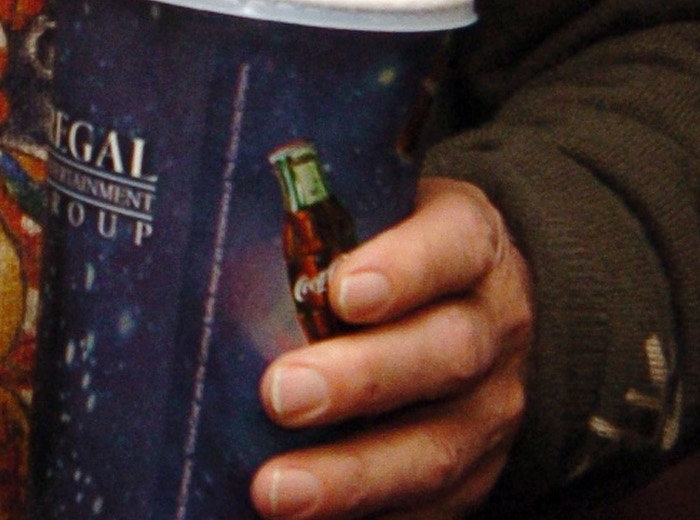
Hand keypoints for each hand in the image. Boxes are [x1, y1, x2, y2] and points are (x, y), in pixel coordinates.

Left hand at [252, 177, 532, 518]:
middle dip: (361, 380)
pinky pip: (431, 510)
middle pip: (443, 354)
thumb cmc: (392, 249)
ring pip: (435, 448)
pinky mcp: (474, 476)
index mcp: (471, 246)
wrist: (479, 308)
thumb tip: (207, 215)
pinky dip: (370, 519)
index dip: (404, 269)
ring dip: (353, 477)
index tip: (342, 291)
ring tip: (276, 490)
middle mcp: (492, 328)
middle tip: (281, 394)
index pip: (452, 246)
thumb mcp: (378, 210)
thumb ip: (317, 213)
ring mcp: (489, 410)